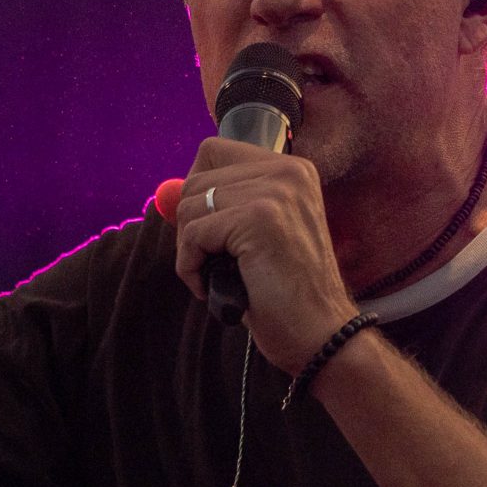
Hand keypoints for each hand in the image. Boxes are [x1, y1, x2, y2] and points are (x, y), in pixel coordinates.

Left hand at [171, 138, 359, 370]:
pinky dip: (191, 267)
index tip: (209, 231)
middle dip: (191, 226)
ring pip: (189, 207)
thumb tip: (165, 192)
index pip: (213, 152)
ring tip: (219, 277)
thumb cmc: (285, 295)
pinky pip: (193, 235)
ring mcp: (275, 192)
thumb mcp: (255, 236)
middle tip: (214, 263)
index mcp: (292, 170)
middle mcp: (287, 172)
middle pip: (195, 180)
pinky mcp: (260, 218)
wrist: (320, 334)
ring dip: (191, 250)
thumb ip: (219, 205)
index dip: (197, 192)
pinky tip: (214, 288)